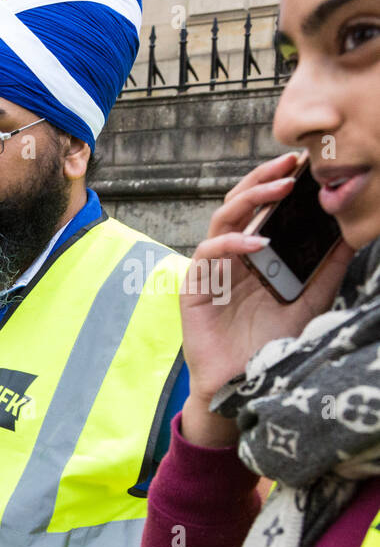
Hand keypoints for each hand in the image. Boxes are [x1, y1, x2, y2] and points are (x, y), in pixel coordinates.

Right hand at [180, 151, 354, 445]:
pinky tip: (258, 244)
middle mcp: (230, 257)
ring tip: (280, 188)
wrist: (241, 384)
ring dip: (250, 198)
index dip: (280, 184)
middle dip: (265, 178)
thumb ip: (326, 269)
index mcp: (254, 256)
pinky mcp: (194, 288)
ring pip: (222, 220)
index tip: (309, 165)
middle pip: (241, 204)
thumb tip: (352, 233)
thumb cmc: (269, 345)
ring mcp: (210, 270)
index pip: (264, 209)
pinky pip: (207, 254)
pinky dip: (232, 244)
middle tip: (295, 162)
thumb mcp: (310, 300)